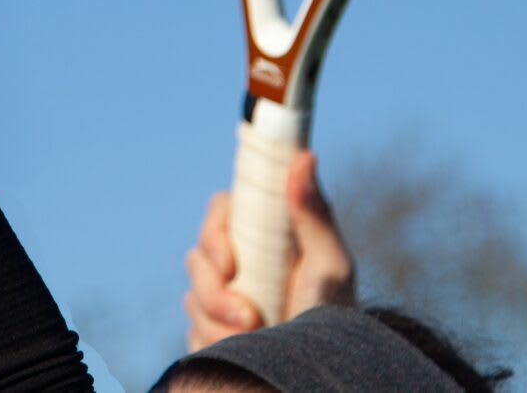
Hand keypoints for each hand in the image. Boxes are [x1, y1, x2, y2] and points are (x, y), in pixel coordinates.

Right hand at [182, 151, 355, 348]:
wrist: (320, 369)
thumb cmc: (335, 312)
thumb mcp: (330, 264)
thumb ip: (314, 213)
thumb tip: (303, 157)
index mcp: (261, 235)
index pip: (220, 212)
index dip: (214, 234)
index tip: (229, 265)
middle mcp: (236, 261)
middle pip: (196, 258)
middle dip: (215, 294)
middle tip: (250, 318)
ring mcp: (219, 297)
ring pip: (191, 300)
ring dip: (219, 324)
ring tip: (258, 337)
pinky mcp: (209, 331)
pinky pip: (192, 333)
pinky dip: (215, 344)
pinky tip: (244, 351)